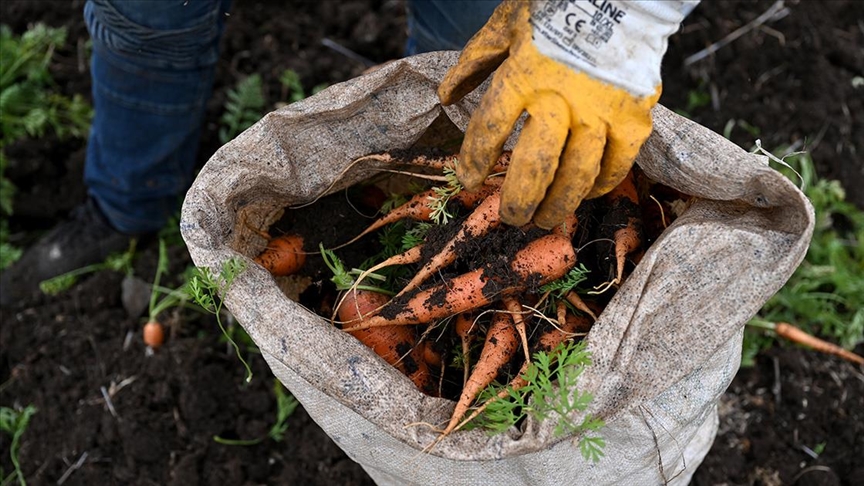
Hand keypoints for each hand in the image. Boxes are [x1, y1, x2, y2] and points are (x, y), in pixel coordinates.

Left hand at [438, 1, 675, 228]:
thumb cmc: (555, 7)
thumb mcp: (505, 25)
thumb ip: (474, 63)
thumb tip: (446, 98)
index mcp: (523, 76)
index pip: (489, 130)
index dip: (474, 162)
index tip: (469, 180)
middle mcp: (561, 99)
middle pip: (535, 166)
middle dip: (518, 201)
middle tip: (510, 218)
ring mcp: (601, 113)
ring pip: (576, 176)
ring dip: (557, 205)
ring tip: (543, 219)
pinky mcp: (634, 119)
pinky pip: (616, 166)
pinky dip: (599, 186)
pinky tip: (584, 194)